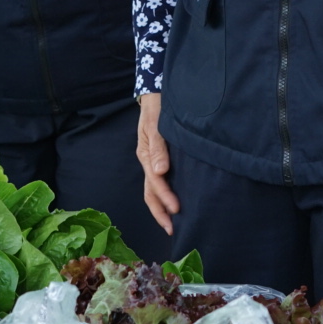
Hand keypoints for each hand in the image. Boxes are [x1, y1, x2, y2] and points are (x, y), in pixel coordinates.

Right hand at [135, 93, 178, 234]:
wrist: (156, 94)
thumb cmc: (156, 108)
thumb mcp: (156, 124)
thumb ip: (158, 147)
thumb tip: (160, 172)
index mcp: (146, 155)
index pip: (155, 182)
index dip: (165, 197)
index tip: (177, 209)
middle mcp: (148, 161)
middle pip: (150, 192)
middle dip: (160, 212)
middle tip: (172, 229)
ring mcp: (153, 161)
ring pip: (153, 190)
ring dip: (161, 207)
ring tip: (172, 223)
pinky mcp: (160, 159)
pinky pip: (160, 181)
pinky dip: (165, 195)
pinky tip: (174, 202)